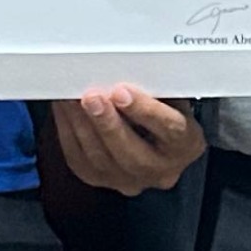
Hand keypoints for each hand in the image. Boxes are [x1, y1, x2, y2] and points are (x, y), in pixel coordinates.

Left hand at [53, 87, 204, 196]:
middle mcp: (162, 170)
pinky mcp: (103, 181)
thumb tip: (124, 69)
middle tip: (91, 98)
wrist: (156, 137)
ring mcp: (132, 181)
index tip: (121, 92)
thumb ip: (155, 89)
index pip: (170, 130)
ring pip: (102, 161)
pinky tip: (64, 111)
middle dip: (107, 124)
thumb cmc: (164, 108)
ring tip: (70, 99)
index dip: (145, 111)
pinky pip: (81, 162)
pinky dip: (69, 134)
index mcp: (186, 144)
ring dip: (82, 127)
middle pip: (133, 155)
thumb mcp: (171, 96)